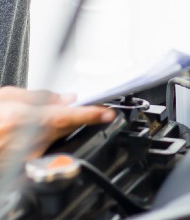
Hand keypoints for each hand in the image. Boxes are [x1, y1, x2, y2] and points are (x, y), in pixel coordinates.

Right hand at [0, 87, 115, 158]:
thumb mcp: (5, 96)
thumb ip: (37, 96)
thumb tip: (65, 97)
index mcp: (26, 119)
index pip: (69, 116)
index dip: (92, 114)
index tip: (108, 113)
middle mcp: (30, 140)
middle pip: (65, 128)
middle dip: (75, 118)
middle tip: (86, 111)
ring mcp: (28, 155)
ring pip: (54, 140)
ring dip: (52, 130)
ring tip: (30, 123)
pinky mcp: (25, 166)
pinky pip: (42, 150)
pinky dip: (41, 141)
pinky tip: (27, 135)